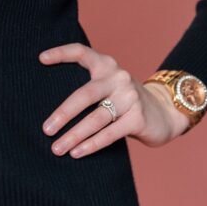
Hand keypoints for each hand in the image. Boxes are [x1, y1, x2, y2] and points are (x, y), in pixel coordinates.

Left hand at [38, 43, 190, 157]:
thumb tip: (51, 109)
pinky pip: (110, 134)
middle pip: (85, 95)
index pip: (82, 52)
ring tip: (57, 148)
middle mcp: (118, 77)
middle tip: (46, 129)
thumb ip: (87, 88)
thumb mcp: (108, 86)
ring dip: (74, 135)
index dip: (61, 53)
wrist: (165, 111)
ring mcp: (130, 97)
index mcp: (106, 65)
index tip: (41, 59)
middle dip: (63, 114)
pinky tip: (77, 152)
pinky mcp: (138, 118)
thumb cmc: (124, 100)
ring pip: (96, 118)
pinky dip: (91, 145)